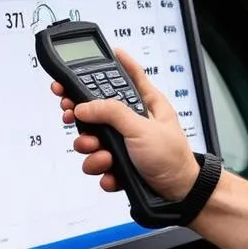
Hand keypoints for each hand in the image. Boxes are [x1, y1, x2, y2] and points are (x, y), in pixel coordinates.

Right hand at [51, 49, 199, 201]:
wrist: (176, 196)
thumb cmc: (172, 158)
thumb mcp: (142, 129)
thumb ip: (112, 113)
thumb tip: (84, 106)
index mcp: (146, 104)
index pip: (130, 76)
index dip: (116, 63)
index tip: (103, 53)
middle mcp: (132, 122)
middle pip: (98, 109)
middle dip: (83, 116)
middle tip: (70, 113)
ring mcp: (123, 144)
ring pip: (92, 139)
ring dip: (91, 148)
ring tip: (103, 156)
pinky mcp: (117, 164)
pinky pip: (97, 162)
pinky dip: (102, 169)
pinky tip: (112, 173)